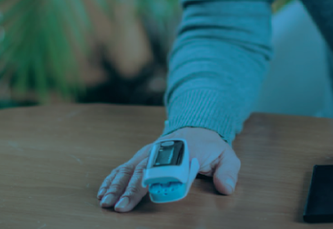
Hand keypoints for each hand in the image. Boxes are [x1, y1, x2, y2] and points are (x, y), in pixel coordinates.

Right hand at [97, 126, 240, 212]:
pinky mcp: (141, 156)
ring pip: (130, 168)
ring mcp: (149, 152)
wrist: (197, 126)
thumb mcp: (227, 156)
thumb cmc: (211, 146)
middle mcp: (162, 150)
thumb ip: (228, 171)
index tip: (150, 193)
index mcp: (184, 150)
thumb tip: (226, 187)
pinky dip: (112, 178)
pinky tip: (103, 192)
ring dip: (117, 185)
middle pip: (145, 169)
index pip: (172, 167)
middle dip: (131, 189)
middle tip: (121, 207)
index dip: (161, 179)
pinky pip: (124, 167)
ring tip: (106, 202)